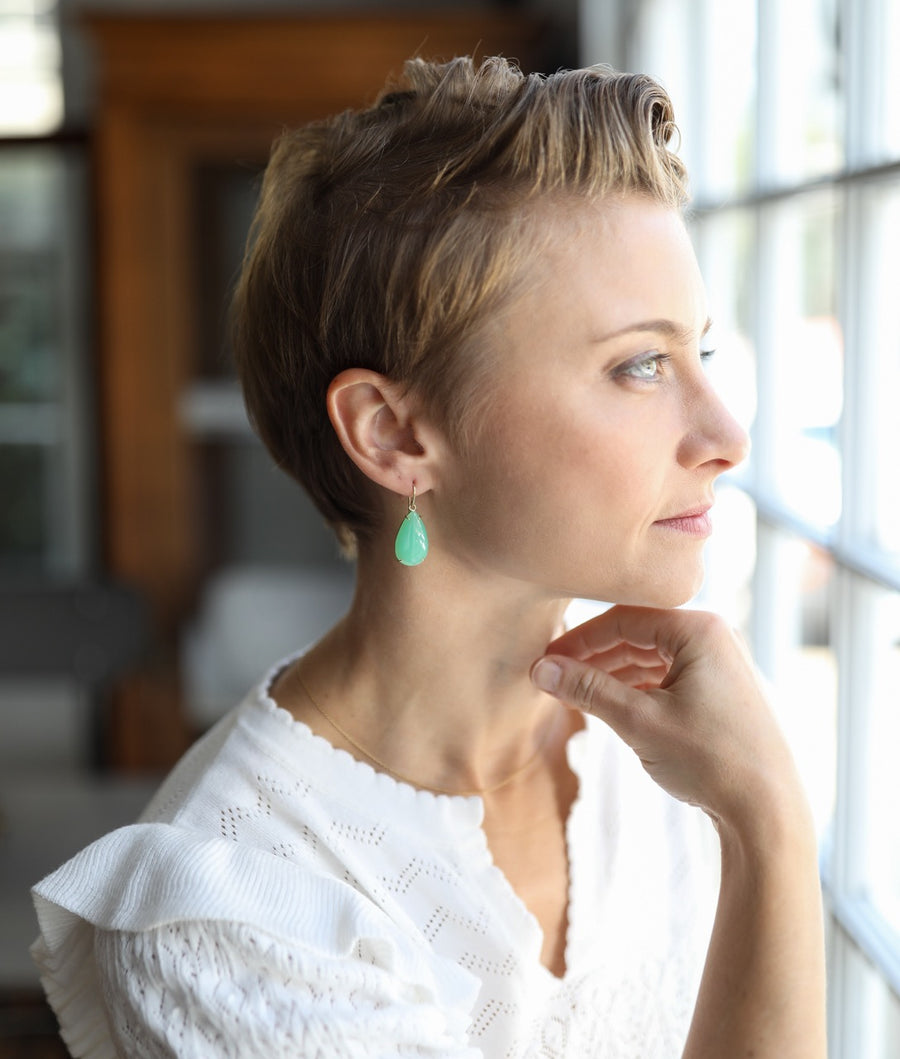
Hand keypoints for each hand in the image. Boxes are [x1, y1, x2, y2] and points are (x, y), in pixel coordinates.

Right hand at [531, 605, 806, 836]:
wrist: (768, 812)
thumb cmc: (712, 760)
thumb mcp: (639, 721)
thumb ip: (587, 690)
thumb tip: (541, 670)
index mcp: (699, 629)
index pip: (624, 619)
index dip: (579, 639)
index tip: (546, 660)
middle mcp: (714, 638)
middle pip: (636, 635)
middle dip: (592, 657)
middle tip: (553, 677)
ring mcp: (720, 665)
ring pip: (650, 658)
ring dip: (611, 674)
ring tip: (575, 693)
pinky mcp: (720, 692)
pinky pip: (667, 678)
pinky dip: (635, 688)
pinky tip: (610, 705)